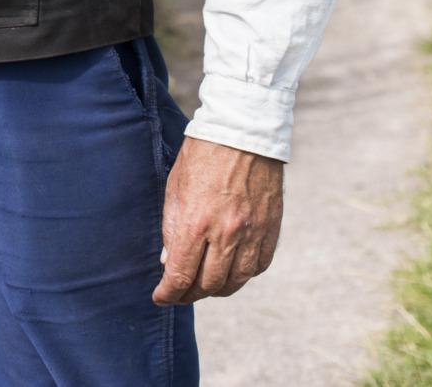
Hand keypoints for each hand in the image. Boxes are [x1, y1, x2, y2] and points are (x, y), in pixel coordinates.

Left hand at [151, 136, 284, 303]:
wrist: (242, 134)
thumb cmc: (202, 157)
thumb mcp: (174, 190)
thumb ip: (172, 230)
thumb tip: (170, 263)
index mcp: (196, 223)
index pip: (182, 275)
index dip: (169, 293)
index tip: (161, 298)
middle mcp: (227, 234)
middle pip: (209, 284)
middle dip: (190, 294)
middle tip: (179, 293)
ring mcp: (253, 234)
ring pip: (236, 281)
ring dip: (217, 289)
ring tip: (203, 285)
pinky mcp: (271, 230)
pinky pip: (257, 267)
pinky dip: (242, 275)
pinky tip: (230, 270)